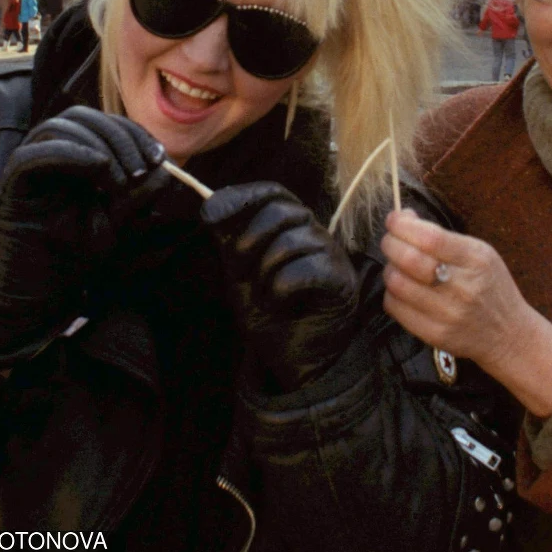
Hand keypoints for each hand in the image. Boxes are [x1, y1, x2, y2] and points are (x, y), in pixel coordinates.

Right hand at [0, 106, 171, 363]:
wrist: (38, 298)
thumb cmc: (74, 259)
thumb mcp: (118, 225)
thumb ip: (138, 197)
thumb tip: (164, 169)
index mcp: (72, 160)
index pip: (101, 123)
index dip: (133, 132)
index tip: (159, 158)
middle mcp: (47, 159)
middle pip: (80, 117)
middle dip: (119, 137)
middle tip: (141, 171)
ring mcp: (26, 173)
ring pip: (55, 128)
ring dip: (98, 146)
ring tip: (121, 183)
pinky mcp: (10, 191)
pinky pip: (31, 157)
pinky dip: (69, 153)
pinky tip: (99, 168)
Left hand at [201, 182, 359, 390]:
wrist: (293, 358)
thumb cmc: (268, 315)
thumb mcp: (238, 273)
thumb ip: (229, 240)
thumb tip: (210, 204)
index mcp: (290, 227)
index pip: (273, 193)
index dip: (242, 197)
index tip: (211, 214)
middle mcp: (313, 234)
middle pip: (281, 210)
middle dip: (249, 240)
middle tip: (241, 271)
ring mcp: (331, 254)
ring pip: (292, 241)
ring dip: (265, 272)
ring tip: (265, 295)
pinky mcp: (341, 280)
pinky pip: (307, 268)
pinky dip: (283, 286)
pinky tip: (280, 302)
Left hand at [381, 209, 551, 417]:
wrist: (508, 334)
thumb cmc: (489, 286)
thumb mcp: (480, 254)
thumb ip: (442, 236)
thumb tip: (403, 219)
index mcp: (476, 260)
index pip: (430, 238)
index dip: (402, 225)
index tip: (394, 220)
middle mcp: (463, 288)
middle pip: (408, 260)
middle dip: (390, 244)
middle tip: (390, 241)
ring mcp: (448, 314)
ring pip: (397, 283)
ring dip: (389, 269)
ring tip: (397, 266)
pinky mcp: (435, 334)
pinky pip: (395, 307)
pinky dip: (391, 293)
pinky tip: (402, 289)